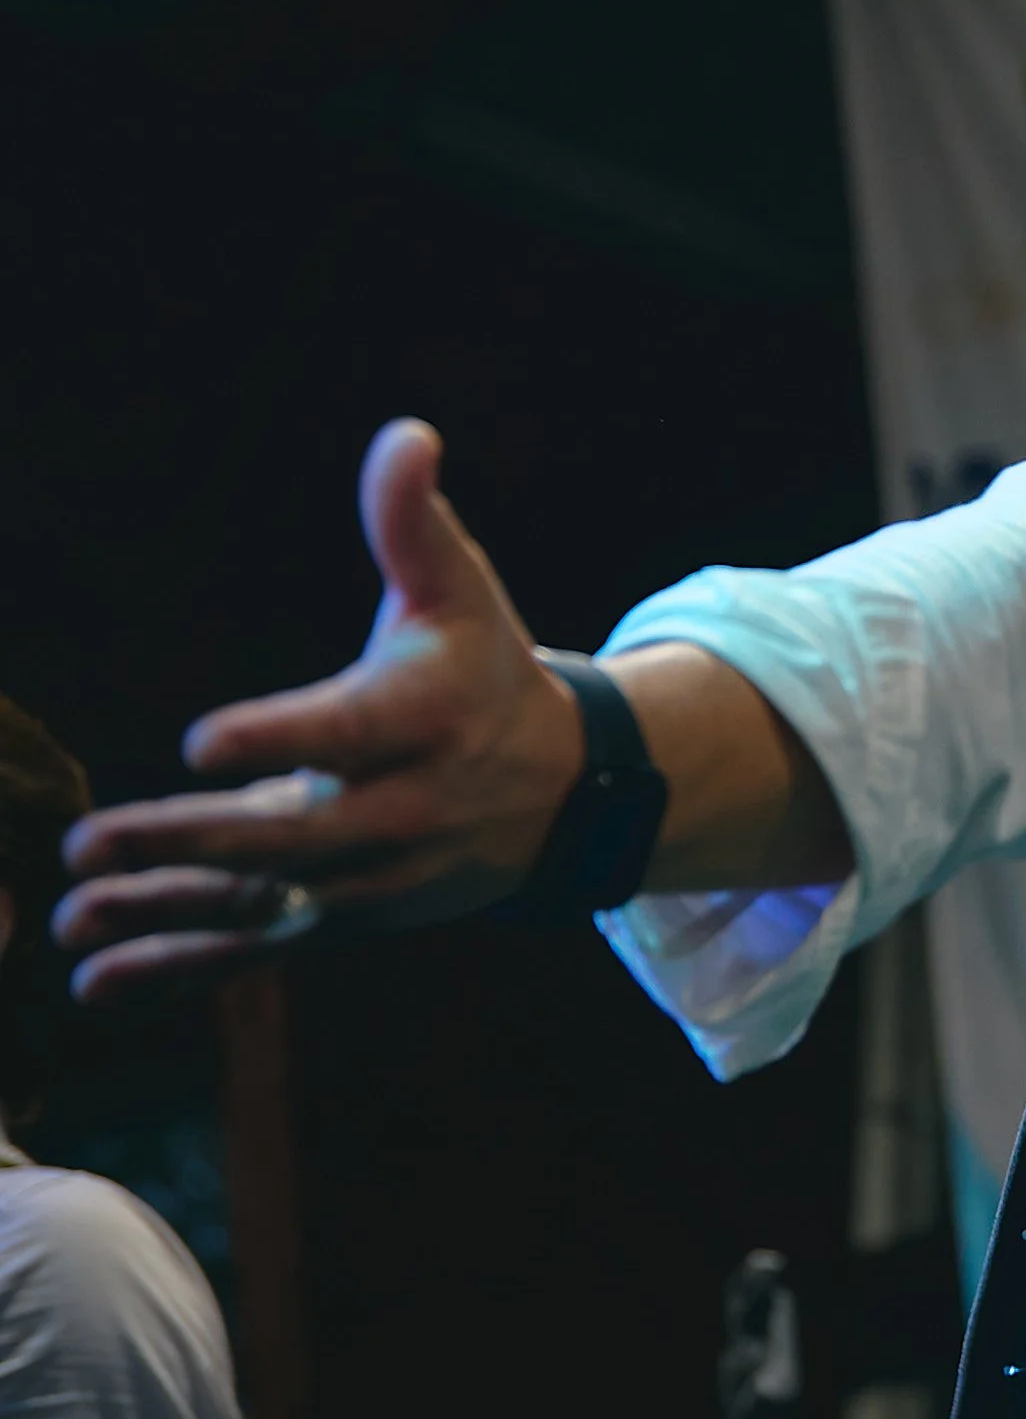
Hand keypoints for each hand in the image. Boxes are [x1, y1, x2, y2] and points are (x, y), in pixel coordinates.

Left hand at [56, 420, 585, 1001]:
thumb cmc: (482, 669)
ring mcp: (374, 878)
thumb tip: (406, 435)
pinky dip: (175, 969)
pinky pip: (256, 949)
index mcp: (429, 717)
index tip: (200, 741)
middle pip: (295, 836)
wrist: (556, 791)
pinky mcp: (344, 918)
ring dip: (165, 912)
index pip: (351, 732)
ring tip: (75, 913)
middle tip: (91, 837)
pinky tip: (93, 982)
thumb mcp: (459, 589)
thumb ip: (412, 521)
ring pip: (263, 901)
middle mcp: (407, 809)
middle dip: (191, 840)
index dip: (280, 736)